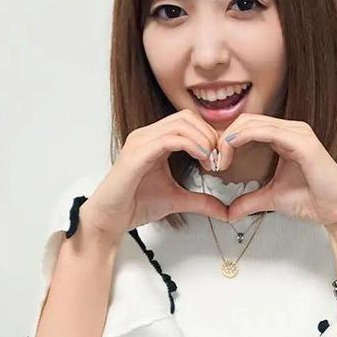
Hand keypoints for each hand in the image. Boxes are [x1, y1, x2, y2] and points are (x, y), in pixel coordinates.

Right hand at [83, 109, 228, 238]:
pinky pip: (170, 139)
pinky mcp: (137, 154)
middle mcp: (146, 135)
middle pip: (187, 117)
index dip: (209, 136)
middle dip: (209, 135)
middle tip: (219, 160)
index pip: (188, 121)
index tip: (220, 160)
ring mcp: (140, 142)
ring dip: (204, 140)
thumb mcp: (177, 200)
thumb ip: (201, 201)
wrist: (110, 218)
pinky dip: (192, 145)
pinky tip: (202, 160)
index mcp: (155, 140)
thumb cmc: (135, 204)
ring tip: (211, 162)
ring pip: (181, 123)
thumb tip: (225, 211)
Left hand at [216, 113, 336, 231]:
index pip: (247, 127)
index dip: (226, 141)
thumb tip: (229, 212)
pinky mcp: (302, 142)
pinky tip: (230, 151)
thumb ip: (249, 201)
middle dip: (223, 139)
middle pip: (246, 121)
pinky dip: (243, 138)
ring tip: (218, 160)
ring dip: (229, 139)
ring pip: (252, 122)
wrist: (336, 212)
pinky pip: (266, 131)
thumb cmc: (312, 201)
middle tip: (212, 162)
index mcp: (285, 137)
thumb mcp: (271, 199)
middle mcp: (292, 129)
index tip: (214, 163)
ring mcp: (298, 132)